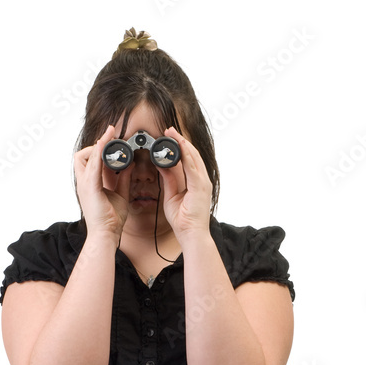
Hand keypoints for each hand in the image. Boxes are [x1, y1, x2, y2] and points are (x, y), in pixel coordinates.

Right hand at [73, 123, 133, 241]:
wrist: (106, 234)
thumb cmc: (110, 220)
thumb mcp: (121, 194)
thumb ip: (124, 178)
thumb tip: (130, 164)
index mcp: (91, 184)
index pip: (90, 160)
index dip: (99, 149)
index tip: (112, 140)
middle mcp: (85, 182)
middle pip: (83, 155)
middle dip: (97, 144)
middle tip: (112, 135)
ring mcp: (85, 184)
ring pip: (86, 155)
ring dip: (99, 143)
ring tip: (110, 134)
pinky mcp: (90, 187)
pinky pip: (92, 164)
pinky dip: (98, 151)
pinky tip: (105, 142)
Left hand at [158, 126, 212, 241]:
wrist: (191, 235)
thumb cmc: (184, 221)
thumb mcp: (171, 195)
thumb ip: (168, 180)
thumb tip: (162, 166)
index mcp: (196, 182)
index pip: (188, 159)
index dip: (179, 146)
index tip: (169, 137)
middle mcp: (202, 180)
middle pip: (192, 154)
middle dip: (180, 140)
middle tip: (169, 129)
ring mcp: (203, 183)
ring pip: (193, 157)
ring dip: (182, 143)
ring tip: (172, 132)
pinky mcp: (200, 187)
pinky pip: (192, 167)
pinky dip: (186, 155)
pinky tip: (180, 145)